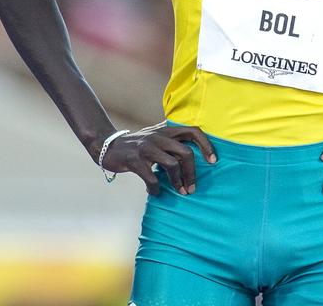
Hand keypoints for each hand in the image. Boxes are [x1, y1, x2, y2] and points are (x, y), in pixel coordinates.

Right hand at [99, 124, 216, 195]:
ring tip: (180, 192)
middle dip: (192, 173)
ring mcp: (146, 148)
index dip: (206, 145)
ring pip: (172, 165)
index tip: (213, 161)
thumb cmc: (138, 146)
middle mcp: (158, 136)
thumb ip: (173, 142)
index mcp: (166, 130)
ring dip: (178, 182)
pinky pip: (152, 178)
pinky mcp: (134, 160)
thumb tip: (195, 157)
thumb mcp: (156, 137)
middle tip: (192, 188)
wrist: (108, 147)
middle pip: (186, 153)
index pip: (193, 131)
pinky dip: (157, 188)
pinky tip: (156, 192)